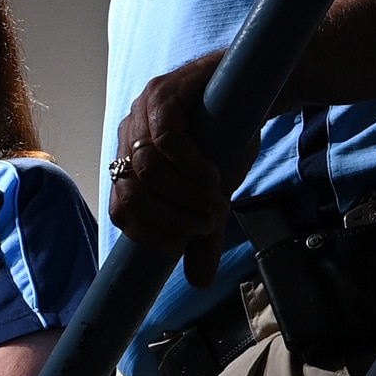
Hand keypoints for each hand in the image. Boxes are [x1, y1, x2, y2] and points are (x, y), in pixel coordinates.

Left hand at [109, 50, 250, 286]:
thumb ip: (202, 235)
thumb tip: (199, 282)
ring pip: (148, 167)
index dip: (149, 232)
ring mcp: (142, 113)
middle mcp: (129, 137)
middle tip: (205, 223)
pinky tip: (212, 174)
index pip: (121, 208)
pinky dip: (190, 165)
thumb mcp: (213, 196)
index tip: (182, 242)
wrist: (254, 94)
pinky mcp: (165, 93)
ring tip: (215, 201)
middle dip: (169, 218)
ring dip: (184, 194)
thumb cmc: (228, 142)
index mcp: (130, 162)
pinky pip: (167, 137)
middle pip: (131, 191)